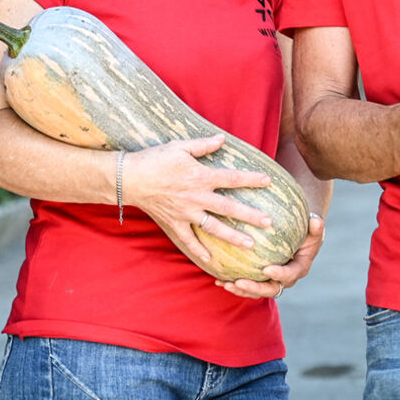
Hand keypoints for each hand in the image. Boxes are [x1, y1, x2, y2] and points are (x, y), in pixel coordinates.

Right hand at [123, 134, 275, 268]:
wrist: (130, 178)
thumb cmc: (155, 159)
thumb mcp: (180, 146)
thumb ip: (203, 145)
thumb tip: (222, 139)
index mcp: (201, 177)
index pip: (231, 178)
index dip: (251, 179)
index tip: (268, 181)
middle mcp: (197, 197)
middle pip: (229, 208)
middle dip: (250, 215)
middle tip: (269, 222)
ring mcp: (186, 213)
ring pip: (214, 227)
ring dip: (233, 237)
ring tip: (250, 244)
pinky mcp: (174, 223)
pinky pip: (189, 240)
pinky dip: (199, 251)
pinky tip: (211, 260)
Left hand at [218, 212, 324, 299]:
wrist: (299, 233)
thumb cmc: (306, 227)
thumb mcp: (313, 226)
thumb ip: (316, 226)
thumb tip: (315, 220)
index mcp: (299, 268)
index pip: (289, 275)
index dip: (279, 274)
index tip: (266, 269)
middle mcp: (285, 278)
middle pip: (271, 289)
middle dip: (254, 288)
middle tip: (239, 282)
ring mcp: (272, 280)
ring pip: (256, 290)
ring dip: (240, 289)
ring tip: (225, 284)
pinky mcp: (260, 278)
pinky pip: (246, 283)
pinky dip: (233, 283)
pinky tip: (217, 279)